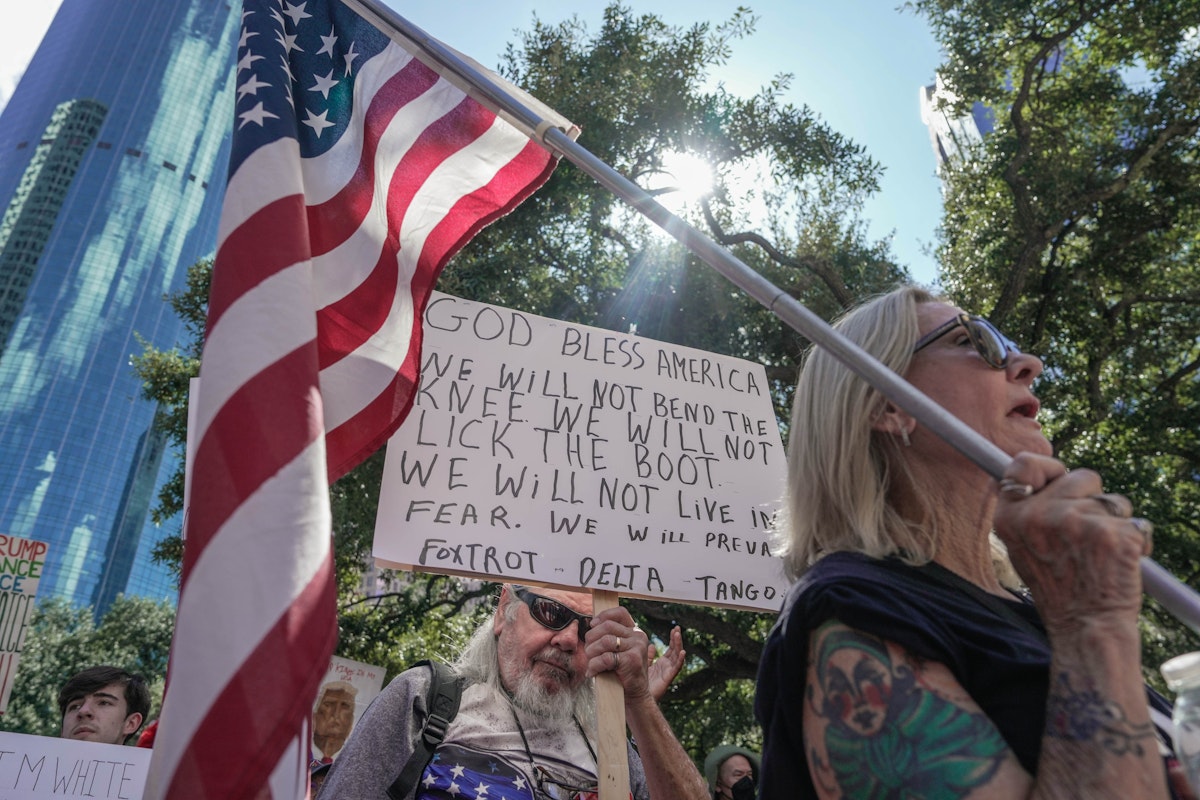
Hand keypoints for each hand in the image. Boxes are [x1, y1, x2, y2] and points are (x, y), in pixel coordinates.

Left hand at [584, 606, 652, 700]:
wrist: (635, 695)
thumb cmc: (621, 672)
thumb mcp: (617, 650)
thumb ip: (609, 636)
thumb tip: (591, 624)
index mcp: (635, 631)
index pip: (620, 613)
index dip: (603, 616)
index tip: (592, 625)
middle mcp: (638, 636)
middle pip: (607, 626)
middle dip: (592, 638)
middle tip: (588, 652)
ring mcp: (637, 647)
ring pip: (605, 641)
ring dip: (592, 652)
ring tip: (590, 662)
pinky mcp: (632, 660)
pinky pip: (606, 658)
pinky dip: (594, 665)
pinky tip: (592, 672)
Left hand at [647, 625, 684, 700]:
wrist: (637, 698)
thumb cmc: (640, 682)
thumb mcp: (644, 665)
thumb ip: (649, 656)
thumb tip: (651, 646)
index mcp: (662, 663)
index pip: (671, 648)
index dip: (673, 639)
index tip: (674, 629)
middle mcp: (667, 666)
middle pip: (675, 650)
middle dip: (677, 639)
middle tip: (677, 628)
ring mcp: (668, 672)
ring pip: (676, 656)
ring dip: (678, 645)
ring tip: (677, 635)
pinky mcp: (668, 678)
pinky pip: (676, 668)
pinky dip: (680, 660)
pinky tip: (683, 652)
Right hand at [993, 452, 1150, 632]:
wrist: (1085, 627)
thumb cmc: (1059, 588)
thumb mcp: (1022, 548)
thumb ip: (1029, 512)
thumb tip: (1048, 478)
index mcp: (1011, 517)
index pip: (1023, 464)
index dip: (1047, 467)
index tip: (1058, 480)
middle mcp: (1039, 514)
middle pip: (1081, 476)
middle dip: (1091, 499)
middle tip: (1084, 535)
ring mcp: (1076, 522)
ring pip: (1113, 500)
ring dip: (1115, 521)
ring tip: (1102, 552)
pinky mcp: (1113, 533)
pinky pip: (1136, 522)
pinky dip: (1137, 541)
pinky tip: (1123, 563)